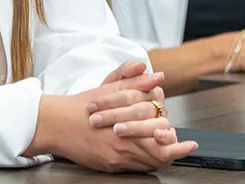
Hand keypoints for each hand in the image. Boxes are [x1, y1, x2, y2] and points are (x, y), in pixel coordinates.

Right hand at [26, 63, 195, 172]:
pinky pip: (135, 169)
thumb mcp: (107, 87)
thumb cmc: (80, 106)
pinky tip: (148, 157)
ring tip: (170, 153)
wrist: (54, 124)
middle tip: (183, 148)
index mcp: (124, 122)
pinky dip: (145, 163)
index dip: (177, 143)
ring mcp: (116, 157)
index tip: (190, 142)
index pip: (161, 137)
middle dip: (174, 152)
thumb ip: (132, 79)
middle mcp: (122, 142)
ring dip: (160, 157)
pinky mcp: (109, 166)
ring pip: (149, 163)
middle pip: (159, 154)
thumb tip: (154, 74)